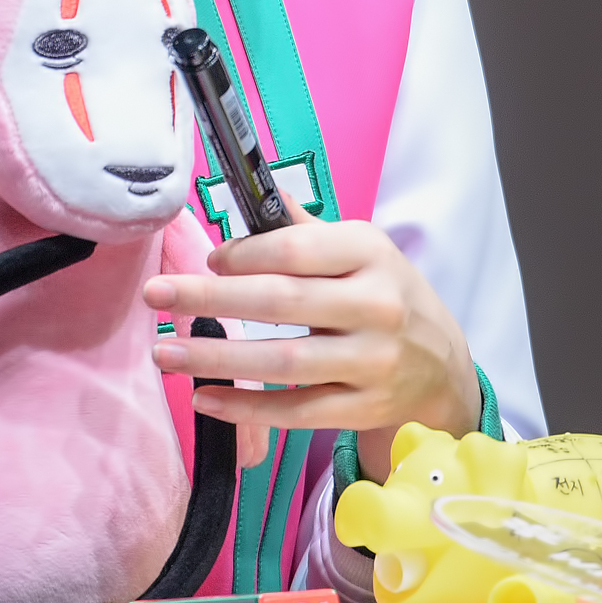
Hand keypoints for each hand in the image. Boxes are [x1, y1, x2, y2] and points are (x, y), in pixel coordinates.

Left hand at [143, 204, 480, 483]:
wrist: (444, 364)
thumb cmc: (386, 292)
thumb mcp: (360, 248)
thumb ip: (305, 228)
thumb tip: (253, 190)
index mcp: (370, 253)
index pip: (297, 249)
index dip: (245, 253)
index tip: (207, 257)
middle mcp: (375, 307)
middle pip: (281, 303)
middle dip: (210, 298)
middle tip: (157, 295)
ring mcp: (372, 363)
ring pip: (282, 364)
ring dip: (216, 359)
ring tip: (165, 353)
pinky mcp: (363, 409)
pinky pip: (296, 412)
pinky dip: (246, 408)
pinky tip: (204, 399)